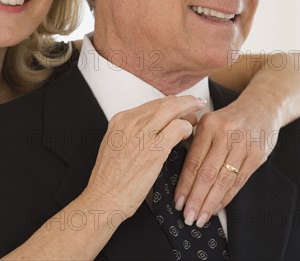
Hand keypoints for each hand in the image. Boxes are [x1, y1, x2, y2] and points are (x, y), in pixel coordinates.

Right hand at [83, 95, 203, 218]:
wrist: (103, 197)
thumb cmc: (110, 179)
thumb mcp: (116, 146)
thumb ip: (132, 133)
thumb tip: (153, 129)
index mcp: (121, 120)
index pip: (152, 103)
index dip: (170, 104)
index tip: (179, 107)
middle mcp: (131, 122)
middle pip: (164, 103)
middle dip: (184, 102)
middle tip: (195, 105)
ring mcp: (142, 133)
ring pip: (173, 109)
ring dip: (189, 112)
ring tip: (195, 118)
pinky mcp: (154, 148)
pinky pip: (178, 128)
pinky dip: (187, 128)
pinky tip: (188, 134)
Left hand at [174, 97, 279, 226]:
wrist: (261, 107)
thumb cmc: (229, 119)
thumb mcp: (209, 122)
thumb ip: (196, 143)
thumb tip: (182, 178)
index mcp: (209, 125)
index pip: (193, 160)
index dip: (184, 184)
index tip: (178, 201)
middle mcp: (226, 134)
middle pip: (207, 173)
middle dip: (196, 198)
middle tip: (188, 217)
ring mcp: (243, 145)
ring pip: (224, 180)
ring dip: (210, 202)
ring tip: (201, 218)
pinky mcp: (257, 155)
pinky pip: (239, 181)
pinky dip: (227, 196)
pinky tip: (217, 207)